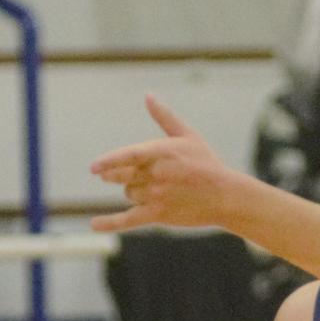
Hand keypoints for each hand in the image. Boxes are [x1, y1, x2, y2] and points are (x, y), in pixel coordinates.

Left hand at [90, 96, 235, 231]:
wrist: (226, 196)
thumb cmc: (207, 164)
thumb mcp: (188, 135)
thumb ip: (165, 117)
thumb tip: (148, 96)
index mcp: (161, 152)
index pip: (128, 155)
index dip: (109, 161)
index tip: (94, 167)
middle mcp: (157, 174)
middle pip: (124, 176)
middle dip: (120, 175)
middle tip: (121, 175)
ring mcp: (157, 196)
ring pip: (130, 194)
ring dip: (135, 192)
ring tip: (157, 190)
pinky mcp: (159, 215)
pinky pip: (128, 220)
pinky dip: (110, 223)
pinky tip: (93, 224)